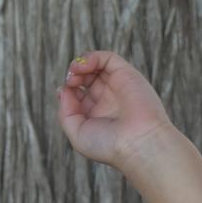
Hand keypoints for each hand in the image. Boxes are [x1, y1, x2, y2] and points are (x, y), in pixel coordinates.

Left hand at [56, 50, 174, 167]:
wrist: (137, 142)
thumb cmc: (109, 145)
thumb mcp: (77, 134)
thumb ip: (66, 112)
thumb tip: (63, 90)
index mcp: (96, 115)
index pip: (77, 95)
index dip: (67, 90)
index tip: (64, 93)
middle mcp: (107, 100)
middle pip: (85, 78)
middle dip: (73, 76)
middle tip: (71, 82)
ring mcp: (117, 86)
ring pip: (96, 66)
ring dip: (80, 64)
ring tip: (75, 72)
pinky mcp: (127, 74)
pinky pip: (108, 58)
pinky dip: (92, 57)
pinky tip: (83, 66)